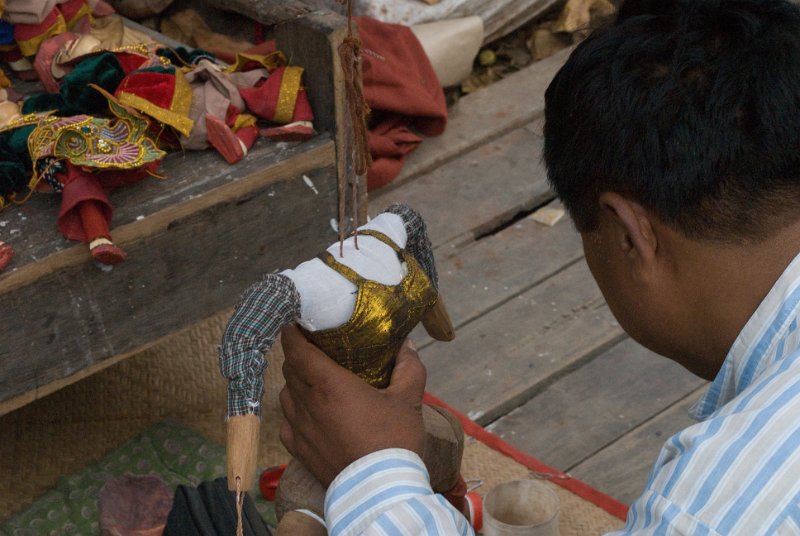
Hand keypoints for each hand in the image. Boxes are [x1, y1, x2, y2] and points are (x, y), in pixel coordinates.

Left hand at [279, 324, 426, 486]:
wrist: (379, 490)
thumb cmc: (393, 441)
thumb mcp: (408, 399)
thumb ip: (408, 367)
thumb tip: (407, 345)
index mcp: (329, 384)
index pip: (296, 349)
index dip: (292, 333)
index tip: (296, 323)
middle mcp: (307, 403)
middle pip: (290, 368)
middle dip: (298, 354)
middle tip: (314, 348)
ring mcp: (299, 428)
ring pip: (286, 394)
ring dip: (295, 382)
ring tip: (312, 381)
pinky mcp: (298, 450)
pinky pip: (287, 421)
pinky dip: (295, 411)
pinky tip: (310, 413)